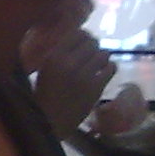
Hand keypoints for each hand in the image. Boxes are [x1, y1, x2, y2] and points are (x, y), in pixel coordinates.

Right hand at [22, 0, 114, 135]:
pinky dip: (109, 67)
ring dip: (101, 56)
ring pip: (104, 54)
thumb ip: (57, 53)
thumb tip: (73, 38)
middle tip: (90, 52)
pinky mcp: (97, 88)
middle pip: (92, 42)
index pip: (77, 33)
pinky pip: (111, 68)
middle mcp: (70, 63)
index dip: (83, 35)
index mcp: (54, 57)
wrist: (50, 122)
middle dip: (93, 46)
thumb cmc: (43, 95)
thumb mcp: (43, 69)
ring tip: (96, 62)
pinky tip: (103, 72)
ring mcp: (85, 76)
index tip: (82, 40)